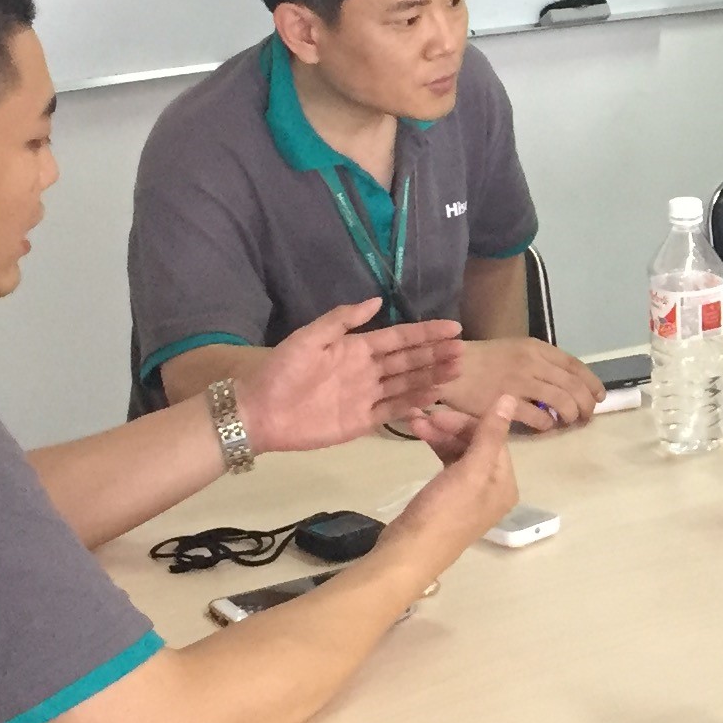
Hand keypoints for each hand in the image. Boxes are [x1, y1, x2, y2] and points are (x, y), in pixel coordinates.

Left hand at [239, 299, 463, 452]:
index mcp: (356, 348)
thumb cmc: (282, 371)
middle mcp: (367, 371)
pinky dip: (413, 404)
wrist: (260, 411)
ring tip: (456, 371)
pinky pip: (393, 411)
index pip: (399, 338)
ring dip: (431, 377)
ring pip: (407, 385)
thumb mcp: (309, 337)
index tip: (453, 328)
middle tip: (463, 351)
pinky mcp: (362, 422)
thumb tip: (377, 300)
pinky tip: (433, 397)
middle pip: (409, 361)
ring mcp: (367, 397)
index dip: (425, 333)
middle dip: (436, 355)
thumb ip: (342, 319)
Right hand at [390, 391, 523, 557]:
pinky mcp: (448, 498)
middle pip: (477, 444)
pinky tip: (420, 438)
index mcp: (505, 483)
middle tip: (422, 418)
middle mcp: (493, 488)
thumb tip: (510, 399)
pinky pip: (448, 465)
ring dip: (439, 435)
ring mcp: (470, 495)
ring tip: (413, 424)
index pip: (494, 439)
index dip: (468, 422)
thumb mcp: (471, 471)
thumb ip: (490, 435)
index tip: (438, 413)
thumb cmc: (444, 512)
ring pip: (460, 452)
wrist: (409, 552)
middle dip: (451, 428)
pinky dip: (436, 449)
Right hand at [475, 335, 602, 431]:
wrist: (448, 368)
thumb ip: (540, 363)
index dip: (592, 383)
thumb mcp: (515, 350)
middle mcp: (532, 363)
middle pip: (574, 386)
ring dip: (572, 415)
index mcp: (536, 348)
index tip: (600, 396)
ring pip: (563, 402)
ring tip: (570, 422)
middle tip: (587, 415)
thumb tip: (566, 383)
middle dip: (587, 404)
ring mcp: (520, 383)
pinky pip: (539, 418)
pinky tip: (547, 427)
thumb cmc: (481, 360)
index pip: (575, 365)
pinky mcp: (507, 403)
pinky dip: (548, 425)